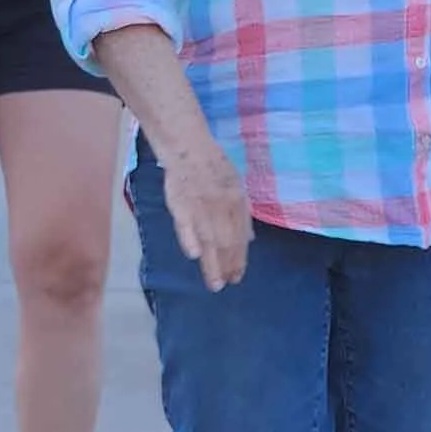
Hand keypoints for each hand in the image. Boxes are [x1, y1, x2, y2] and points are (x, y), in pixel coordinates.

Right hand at [160, 140, 252, 290]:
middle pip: (226, 241)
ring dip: (212, 263)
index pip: (240, 235)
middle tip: (227, 284)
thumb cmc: (213, 166)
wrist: (188, 147)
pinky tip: (195, 255)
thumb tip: (250, 239)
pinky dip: (189, 239)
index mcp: (236, 200)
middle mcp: (221, 206)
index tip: (238, 275)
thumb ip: (242, 213)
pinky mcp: (179, 203)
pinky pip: (185, 224)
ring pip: (208, 238)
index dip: (240, 257)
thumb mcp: (237, 185)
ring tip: (215, 284)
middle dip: (228, 265)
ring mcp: (200, 205)